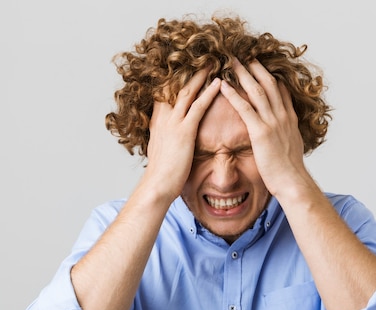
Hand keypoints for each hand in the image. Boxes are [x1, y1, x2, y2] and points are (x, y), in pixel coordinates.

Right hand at [144, 70, 220, 201]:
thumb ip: (165, 137)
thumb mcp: (159, 149)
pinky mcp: (184, 131)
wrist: (157, 185)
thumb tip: (169, 136)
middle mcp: (163, 118)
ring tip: (212, 62)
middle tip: (201, 58)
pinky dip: (208, 92)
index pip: (165, 92)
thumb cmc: (161, 172)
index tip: (186, 67)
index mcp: (157, 121)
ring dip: (200, 75)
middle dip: (188, 72)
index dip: (175, 78)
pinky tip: (219, 83)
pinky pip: (198, 106)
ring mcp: (172, 123)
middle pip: (175, 87)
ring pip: (187, 91)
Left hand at [219, 59, 310, 198]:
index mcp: (289, 118)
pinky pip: (245, 108)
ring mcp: (272, 122)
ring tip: (231, 62)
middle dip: (255, 67)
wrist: (293, 181)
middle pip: (268, 83)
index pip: (280, 90)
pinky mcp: (261, 132)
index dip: (269, 75)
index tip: (260, 64)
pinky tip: (223, 85)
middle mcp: (282, 116)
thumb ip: (286, 132)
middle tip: (243, 55)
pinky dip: (234, 94)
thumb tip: (284, 130)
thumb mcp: (292, 145)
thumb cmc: (289, 169)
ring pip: (256, 91)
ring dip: (243, 74)